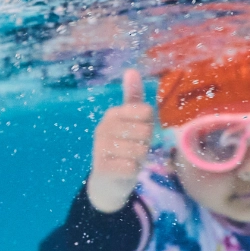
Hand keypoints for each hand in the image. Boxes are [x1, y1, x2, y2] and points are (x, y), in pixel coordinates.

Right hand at [86, 69, 154, 212]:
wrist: (108, 180)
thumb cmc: (125, 146)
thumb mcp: (131, 121)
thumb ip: (133, 97)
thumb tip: (131, 70)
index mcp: (112, 114)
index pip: (146, 112)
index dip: (149, 125)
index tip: (138, 132)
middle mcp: (103, 128)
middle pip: (145, 131)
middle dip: (145, 143)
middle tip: (134, 149)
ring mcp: (100, 148)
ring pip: (140, 150)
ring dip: (139, 158)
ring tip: (129, 159)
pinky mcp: (102, 167)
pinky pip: (132, 167)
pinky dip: (133, 171)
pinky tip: (123, 170)